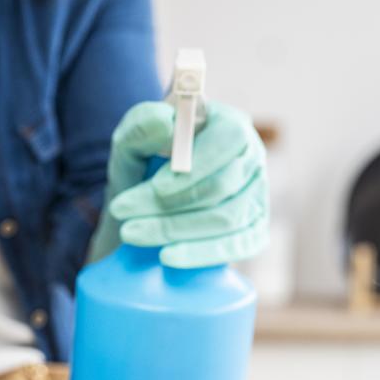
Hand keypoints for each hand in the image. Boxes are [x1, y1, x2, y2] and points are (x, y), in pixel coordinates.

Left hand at [101, 101, 268, 267]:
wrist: (144, 202)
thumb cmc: (143, 162)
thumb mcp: (131, 140)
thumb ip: (141, 126)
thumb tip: (166, 123)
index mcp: (228, 124)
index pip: (230, 138)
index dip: (197, 165)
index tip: (156, 187)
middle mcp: (251, 158)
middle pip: (223, 184)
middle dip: (170, 203)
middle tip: (122, 212)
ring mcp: (256, 196)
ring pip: (226, 218)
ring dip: (174, 228)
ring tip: (130, 233)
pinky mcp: (254, 231)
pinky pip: (237, 247)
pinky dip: (201, 253)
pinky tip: (166, 256)